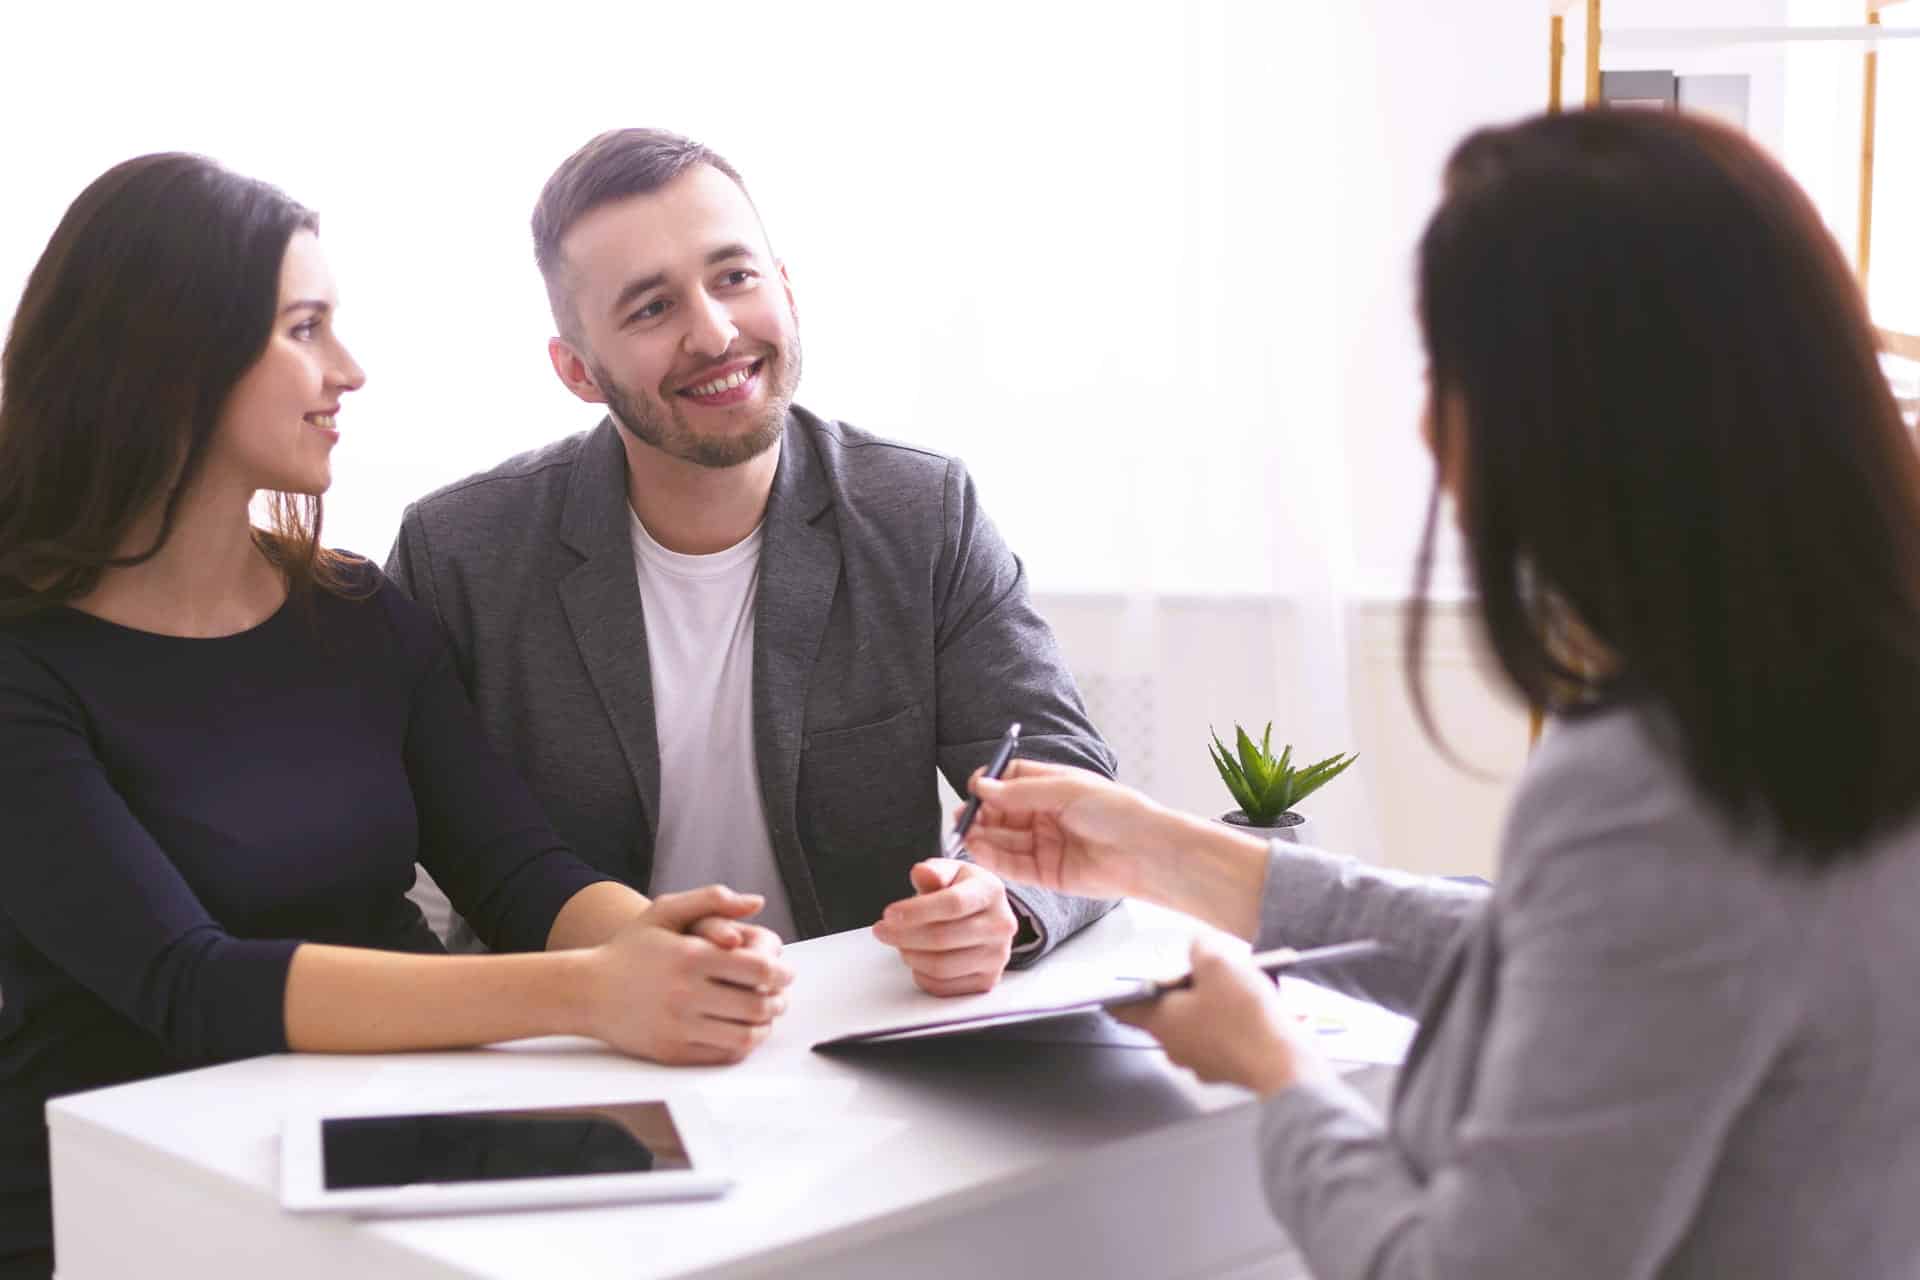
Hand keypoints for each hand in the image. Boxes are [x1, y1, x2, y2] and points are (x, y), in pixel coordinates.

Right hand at [586, 886, 794, 1064]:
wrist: (586, 991)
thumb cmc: (629, 950)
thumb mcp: (664, 911)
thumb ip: (712, 899)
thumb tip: (756, 902)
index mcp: (691, 956)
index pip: (758, 969)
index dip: (781, 972)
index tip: (785, 972)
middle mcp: (686, 993)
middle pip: (757, 1004)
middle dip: (779, 1000)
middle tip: (781, 996)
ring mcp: (679, 1026)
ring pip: (745, 1034)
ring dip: (765, 1025)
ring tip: (765, 1015)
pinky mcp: (673, 1051)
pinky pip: (723, 1054)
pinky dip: (742, 1044)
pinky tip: (742, 1031)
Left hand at [871, 859, 1018, 995]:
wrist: (985, 916)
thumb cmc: (962, 891)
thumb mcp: (949, 872)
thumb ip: (934, 872)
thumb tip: (922, 873)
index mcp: (991, 891)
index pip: (952, 904)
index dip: (916, 911)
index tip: (889, 914)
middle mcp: (1001, 926)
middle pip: (943, 938)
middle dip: (903, 936)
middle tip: (881, 930)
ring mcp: (997, 957)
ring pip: (941, 966)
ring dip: (910, 956)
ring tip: (900, 943)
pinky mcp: (987, 981)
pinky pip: (943, 987)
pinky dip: (921, 975)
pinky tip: (917, 958)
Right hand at [954, 759, 1164, 901]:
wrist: (1145, 852)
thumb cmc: (1117, 812)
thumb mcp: (1065, 790)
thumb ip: (1020, 792)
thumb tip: (982, 786)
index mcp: (1054, 788)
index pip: (1012, 781)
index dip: (991, 784)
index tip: (975, 787)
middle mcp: (1047, 815)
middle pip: (1003, 813)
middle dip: (981, 814)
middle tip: (963, 816)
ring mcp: (1046, 844)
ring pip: (1005, 839)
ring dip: (983, 836)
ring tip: (964, 834)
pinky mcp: (1047, 873)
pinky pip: (1014, 864)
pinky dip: (994, 857)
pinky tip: (978, 849)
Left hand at [1109, 935, 1334, 1097]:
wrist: (1284, 1065)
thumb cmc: (1243, 1016)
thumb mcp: (1218, 963)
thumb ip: (1200, 948)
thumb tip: (1197, 947)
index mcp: (1161, 1022)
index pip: (1125, 1009)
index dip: (1121, 993)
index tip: (1120, 985)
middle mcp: (1176, 1047)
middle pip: (1168, 1011)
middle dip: (1184, 989)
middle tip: (1205, 970)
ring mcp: (1203, 1063)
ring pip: (1200, 1024)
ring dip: (1215, 1004)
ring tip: (1242, 984)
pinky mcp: (1231, 1070)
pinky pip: (1227, 1038)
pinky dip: (1237, 1022)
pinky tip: (1260, 1007)